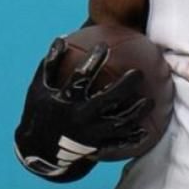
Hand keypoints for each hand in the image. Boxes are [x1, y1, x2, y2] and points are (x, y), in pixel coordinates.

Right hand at [14, 37, 152, 177]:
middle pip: (108, 100)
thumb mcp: (38, 89)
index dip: (93, 61)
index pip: (81, 77)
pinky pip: (117, 143)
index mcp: (65, 101)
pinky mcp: (96, 146)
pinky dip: (132, 137)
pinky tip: (145, 130)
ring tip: (150, 101)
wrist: (38, 150)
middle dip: (125, 86)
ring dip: (136, 112)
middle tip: (139, 73)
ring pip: (119, 123)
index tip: (104, 46)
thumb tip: (61, 39)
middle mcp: (80, 117)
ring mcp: (90, 134)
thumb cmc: (39, 112)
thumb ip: (50, 65)